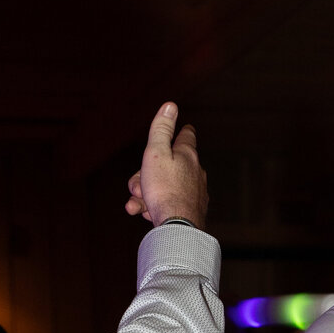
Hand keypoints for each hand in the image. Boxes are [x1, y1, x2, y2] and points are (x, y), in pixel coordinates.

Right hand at [124, 101, 208, 229]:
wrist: (177, 227)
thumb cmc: (164, 189)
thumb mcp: (156, 153)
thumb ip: (161, 129)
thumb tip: (170, 105)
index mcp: (187, 155)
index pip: (187, 136)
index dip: (182, 131)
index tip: (184, 128)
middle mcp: (196, 172)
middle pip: (167, 166)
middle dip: (145, 175)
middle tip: (137, 186)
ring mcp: (195, 192)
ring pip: (164, 187)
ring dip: (145, 195)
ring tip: (138, 204)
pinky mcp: (192, 211)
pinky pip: (170, 204)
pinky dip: (156, 208)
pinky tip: (148, 214)